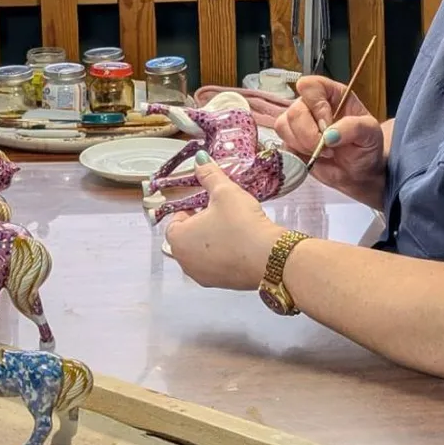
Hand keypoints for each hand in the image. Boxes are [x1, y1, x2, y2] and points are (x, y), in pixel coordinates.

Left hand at [165, 153, 284, 289]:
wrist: (269, 257)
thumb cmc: (242, 225)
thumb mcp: (225, 192)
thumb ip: (209, 175)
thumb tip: (201, 160)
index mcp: (178, 238)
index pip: (175, 220)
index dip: (190, 208)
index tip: (206, 202)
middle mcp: (184, 260)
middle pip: (186, 237)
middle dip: (200, 224)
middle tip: (220, 213)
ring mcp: (201, 276)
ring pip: (200, 252)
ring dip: (211, 240)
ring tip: (232, 227)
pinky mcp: (219, 284)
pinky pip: (215, 265)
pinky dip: (223, 255)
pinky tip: (240, 244)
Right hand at [275, 76, 385, 206]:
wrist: (358, 171)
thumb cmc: (365, 146)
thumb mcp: (370, 133)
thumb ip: (353, 128)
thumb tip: (329, 135)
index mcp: (331, 94)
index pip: (310, 86)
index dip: (316, 106)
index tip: (328, 126)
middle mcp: (311, 105)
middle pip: (294, 111)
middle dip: (310, 135)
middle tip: (329, 148)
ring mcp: (299, 123)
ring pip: (283, 126)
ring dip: (303, 145)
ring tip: (323, 153)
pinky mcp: (291, 141)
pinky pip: (283, 144)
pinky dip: (297, 154)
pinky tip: (314, 158)